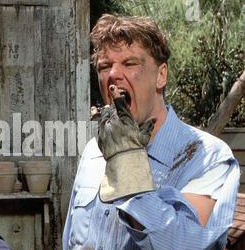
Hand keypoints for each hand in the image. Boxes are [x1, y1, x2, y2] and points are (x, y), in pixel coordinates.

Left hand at [97, 85, 155, 201]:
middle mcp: (115, 122)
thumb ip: (147, 126)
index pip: (120, 105)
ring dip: (103, 112)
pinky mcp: (100, 136)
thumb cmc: (136, 148)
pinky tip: (94, 114)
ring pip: (103, 116)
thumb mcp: (143, 136)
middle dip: (110, 107)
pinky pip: (97, 124)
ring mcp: (106, 129)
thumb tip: (154, 119)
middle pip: (110, 110)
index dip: (116, 95)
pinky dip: (96, 119)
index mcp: (126, 121)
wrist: (124, 161)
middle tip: (110, 106)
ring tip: (103, 109)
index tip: (112, 88)